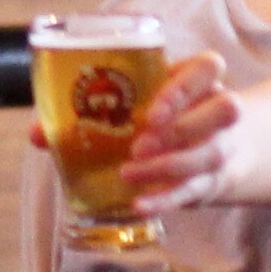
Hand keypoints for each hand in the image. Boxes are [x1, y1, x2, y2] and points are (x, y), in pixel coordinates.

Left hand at [112, 53, 244, 210]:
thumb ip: (102, 107)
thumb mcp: (144, 100)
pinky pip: (194, 189)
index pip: (209, 67)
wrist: (213, 149)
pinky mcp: (212, 180)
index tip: (152, 113)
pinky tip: (139, 204)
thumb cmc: (165, 115)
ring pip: (210, 153)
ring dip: (166, 165)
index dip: (184, 88)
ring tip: (128, 172)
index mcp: (201, 80)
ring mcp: (221, 145)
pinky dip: (165, 200)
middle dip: (183, 127)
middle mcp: (219, 110)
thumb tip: (45, 132)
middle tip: (140, 145)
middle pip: (226, 109)